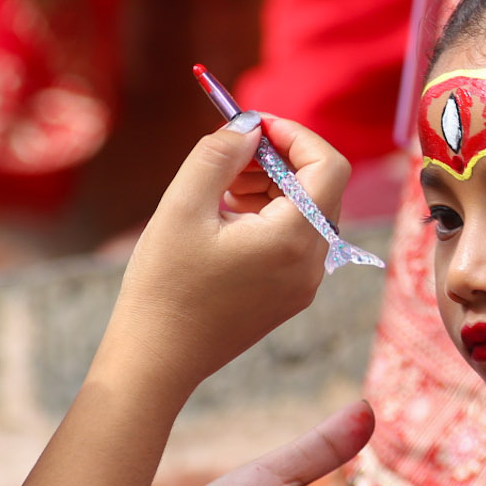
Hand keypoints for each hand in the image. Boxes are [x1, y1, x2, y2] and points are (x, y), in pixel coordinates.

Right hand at [96, 112, 349, 398]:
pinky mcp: (289, 297)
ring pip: (308, 213)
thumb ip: (221, 154)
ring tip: (223, 188)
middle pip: (321, 188)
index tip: (254, 124)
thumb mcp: (183, 205)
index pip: (329, 165)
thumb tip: (250, 125)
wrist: (156, 360)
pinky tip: (227, 218)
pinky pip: (296, 241)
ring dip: (274, 186)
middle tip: (231, 155)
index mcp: (294, 239)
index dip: (295, 135)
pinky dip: (271, 216)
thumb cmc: (164, 284)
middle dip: (280, 159)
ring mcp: (304, 285)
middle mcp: (312, 264)